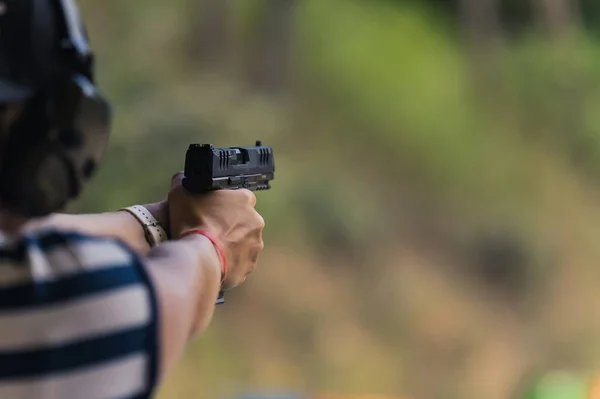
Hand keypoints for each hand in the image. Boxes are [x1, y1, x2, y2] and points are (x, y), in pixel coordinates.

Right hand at [168, 172, 264, 289]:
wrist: (198, 258)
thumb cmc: (191, 222)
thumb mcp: (180, 192)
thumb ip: (184, 181)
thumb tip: (183, 178)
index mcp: (244, 199)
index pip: (239, 197)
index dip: (225, 203)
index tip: (212, 210)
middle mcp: (255, 221)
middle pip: (243, 221)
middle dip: (229, 225)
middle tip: (210, 230)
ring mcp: (255, 245)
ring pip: (243, 242)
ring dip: (231, 244)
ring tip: (210, 248)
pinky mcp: (249, 265)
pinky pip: (240, 262)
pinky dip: (229, 262)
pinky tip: (214, 261)